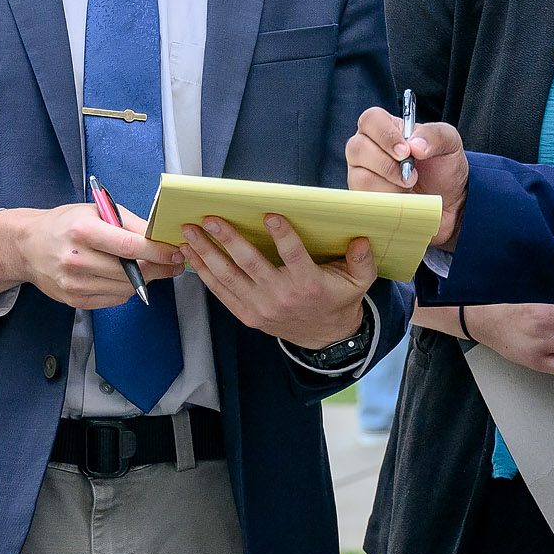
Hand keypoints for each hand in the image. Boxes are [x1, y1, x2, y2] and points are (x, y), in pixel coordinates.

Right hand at [0, 202, 182, 311]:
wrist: (28, 246)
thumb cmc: (64, 224)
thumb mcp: (95, 211)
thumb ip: (128, 223)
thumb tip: (159, 236)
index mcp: (82, 231)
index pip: (129, 246)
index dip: (158, 252)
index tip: (175, 252)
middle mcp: (76, 259)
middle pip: (131, 271)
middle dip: (158, 268)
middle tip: (173, 262)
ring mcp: (74, 283)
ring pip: (126, 288)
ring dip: (143, 279)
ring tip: (147, 267)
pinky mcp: (75, 300)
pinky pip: (114, 299)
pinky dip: (125, 289)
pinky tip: (123, 277)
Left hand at [174, 214, 379, 349]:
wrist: (324, 337)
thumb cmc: (338, 300)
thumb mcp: (359, 281)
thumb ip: (362, 260)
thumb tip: (361, 239)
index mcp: (309, 286)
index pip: (294, 257)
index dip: (283, 236)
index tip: (270, 215)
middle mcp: (281, 297)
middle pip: (250, 265)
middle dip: (228, 240)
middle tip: (211, 219)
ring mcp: (260, 307)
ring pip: (229, 277)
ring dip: (207, 253)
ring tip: (190, 232)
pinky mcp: (247, 314)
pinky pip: (221, 292)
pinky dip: (204, 272)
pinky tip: (191, 253)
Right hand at [347, 109, 467, 246]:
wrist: (448, 202)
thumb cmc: (443, 168)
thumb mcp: (450, 144)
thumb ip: (435, 136)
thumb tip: (414, 145)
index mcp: (386, 129)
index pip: (370, 120)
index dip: (384, 135)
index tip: (405, 151)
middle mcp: (367, 149)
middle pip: (357, 148)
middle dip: (387, 165)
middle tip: (411, 175)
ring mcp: (361, 174)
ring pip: (361, 177)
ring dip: (390, 186)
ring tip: (408, 188)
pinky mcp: (363, 198)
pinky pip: (365, 200)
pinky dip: (388, 202)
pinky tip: (401, 200)